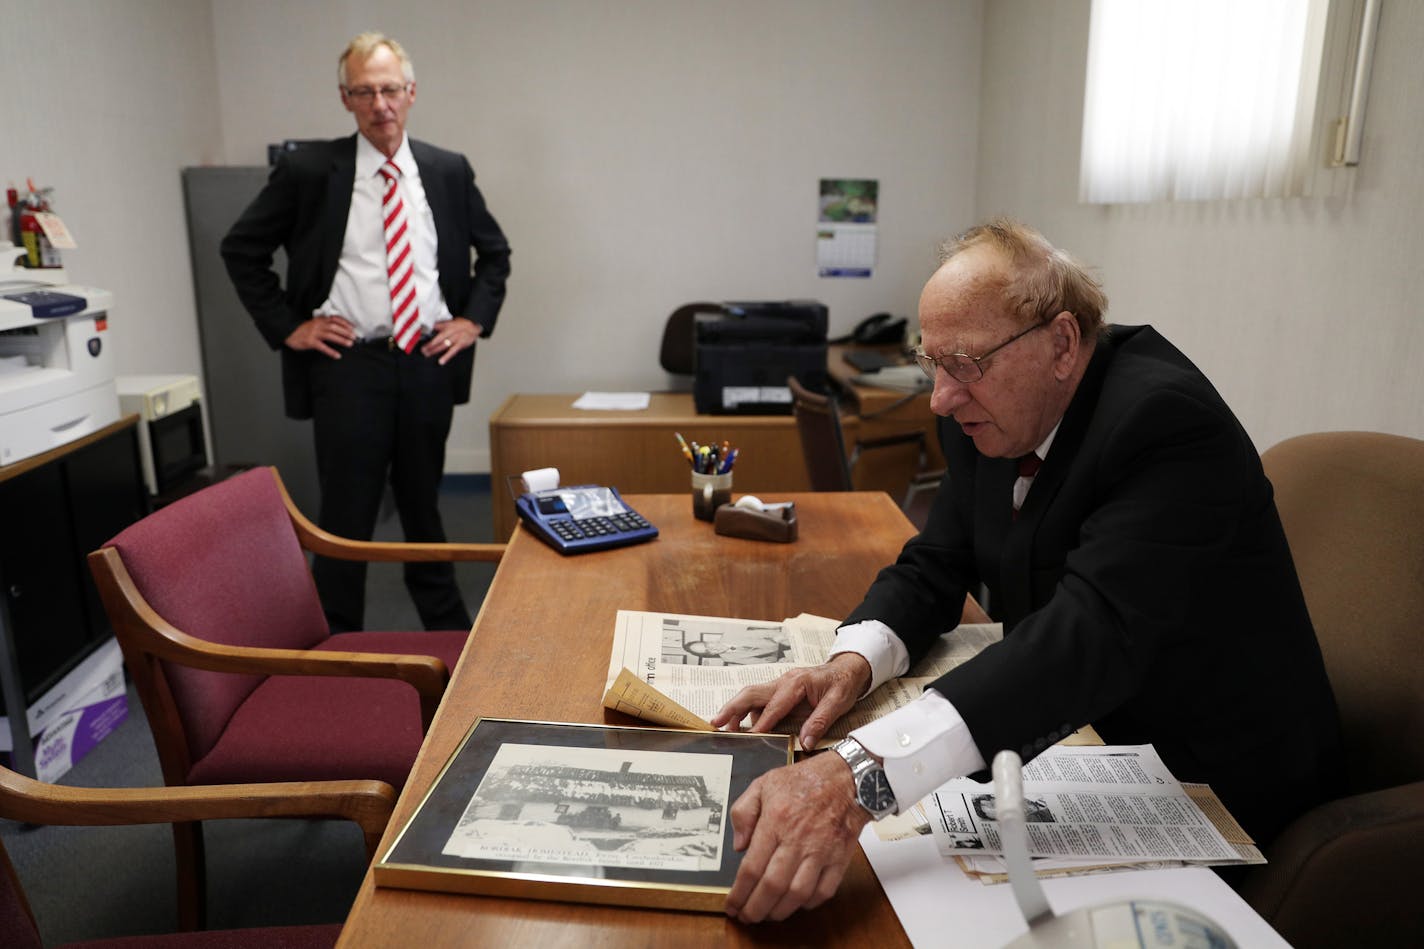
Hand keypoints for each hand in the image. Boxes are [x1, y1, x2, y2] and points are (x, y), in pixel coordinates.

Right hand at [285, 314, 356, 358]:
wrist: (288, 332)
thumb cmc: (303, 329)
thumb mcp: (315, 323)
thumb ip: (325, 324)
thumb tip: (339, 329)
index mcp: (320, 320)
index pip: (335, 319)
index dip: (345, 323)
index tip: (353, 328)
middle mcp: (318, 325)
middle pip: (334, 327)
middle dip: (346, 332)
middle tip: (354, 337)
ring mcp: (314, 333)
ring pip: (330, 335)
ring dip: (341, 340)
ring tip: (349, 344)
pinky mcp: (310, 342)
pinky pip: (322, 347)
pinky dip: (331, 351)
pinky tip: (337, 355)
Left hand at [421, 317, 481, 364]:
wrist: (474, 325)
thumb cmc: (462, 324)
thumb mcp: (450, 322)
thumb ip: (440, 325)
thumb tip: (430, 327)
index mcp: (447, 326)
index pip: (435, 329)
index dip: (427, 333)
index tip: (420, 337)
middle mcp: (451, 332)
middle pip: (438, 339)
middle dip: (429, 344)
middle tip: (422, 349)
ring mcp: (456, 338)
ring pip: (443, 345)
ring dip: (434, 350)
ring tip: (427, 354)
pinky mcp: (461, 344)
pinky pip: (453, 351)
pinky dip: (447, 357)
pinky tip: (441, 361)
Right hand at [710, 652, 870, 749]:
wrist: (847, 669)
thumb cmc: (842, 684)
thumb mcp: (838, 703)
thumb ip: (820, 722)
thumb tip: (806, 742)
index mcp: (797, 683)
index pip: (774, 705)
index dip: (762, 722)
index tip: (750, 737)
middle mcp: (784, 681)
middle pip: (751, 693)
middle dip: (732, 708)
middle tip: (716, 723)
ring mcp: (780, 684)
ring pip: (751, 695)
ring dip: (736, 710)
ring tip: (726, 728)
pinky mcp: (780, 690)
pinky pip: (759, 700)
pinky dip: (748, 712)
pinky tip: (745, 725)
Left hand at [725, 749, 869, 922]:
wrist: (847, 776)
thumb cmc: (805, 779)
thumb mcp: (763, 784)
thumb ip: (743, 812)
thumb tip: (739, 846)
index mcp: (776, 820)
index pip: (752, 867)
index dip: (739, 892)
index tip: (731, 904)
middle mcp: (798, 838)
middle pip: (772, 886)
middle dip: (755, 908)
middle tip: (746, 917)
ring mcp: (821, 850)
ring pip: (798, 893)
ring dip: (780, 910)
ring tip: (768, 914)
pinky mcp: (840, 857)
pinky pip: (824, 890)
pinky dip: (809, 902)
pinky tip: (797, 902)